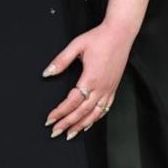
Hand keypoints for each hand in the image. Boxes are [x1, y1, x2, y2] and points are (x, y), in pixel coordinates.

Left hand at [42, 21, 133, 139]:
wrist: (120, 33)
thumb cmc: (100, 37)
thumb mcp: (76, 45)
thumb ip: (61, 60)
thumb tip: (47, 72)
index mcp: (90, 78)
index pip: (72, 102)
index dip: (59, 112)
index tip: (50, 119)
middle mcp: (101, 87)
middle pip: (82, 112)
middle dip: (67, 123)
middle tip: (55, 132)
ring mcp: (109, 89)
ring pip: (94, 114)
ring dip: (81, 125)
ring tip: (70, 134)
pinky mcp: (113, 88)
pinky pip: (105, 109)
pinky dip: (96, 119)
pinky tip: (89, 123)